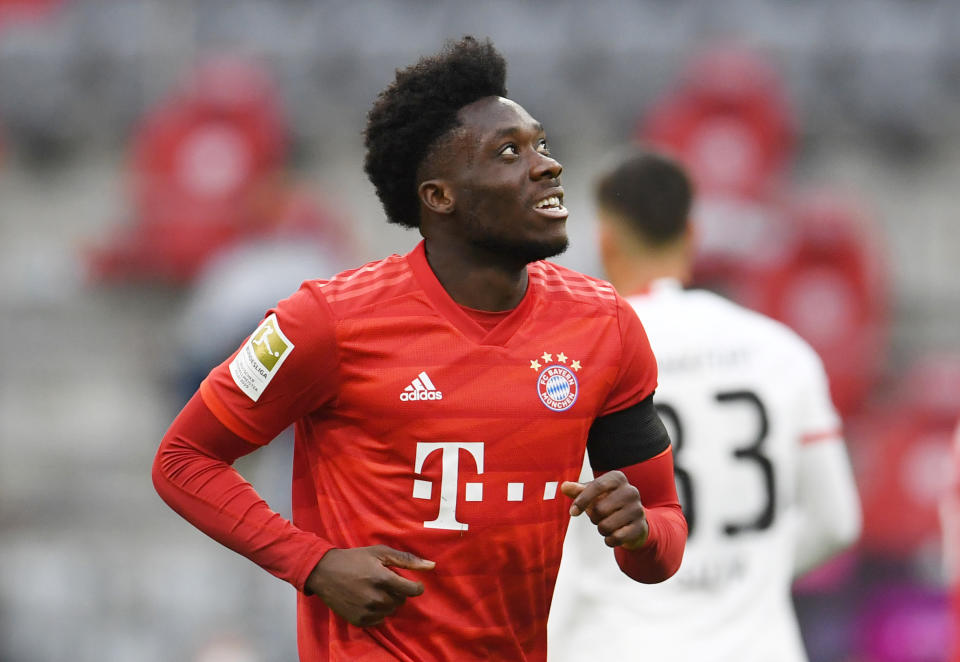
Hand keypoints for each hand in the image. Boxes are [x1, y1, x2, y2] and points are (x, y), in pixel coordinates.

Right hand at [305, 545, 435, 626]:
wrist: (325, 573)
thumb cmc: (354, 559)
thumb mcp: (380, 552)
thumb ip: (407, 559)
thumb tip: (432, 566)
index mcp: (382, 579)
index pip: (411, 591)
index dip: (416, 587)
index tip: (414, 585)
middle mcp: (375, 598)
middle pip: (401, 601)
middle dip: (398, 592)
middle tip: (386, 582)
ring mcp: (366, 611)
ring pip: (390, 611)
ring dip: (388, 602)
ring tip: (376, 590)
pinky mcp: (359, 620)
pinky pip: (379, 620)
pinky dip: (378, 611)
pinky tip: (368, 600)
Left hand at [561, 471, 648, 549]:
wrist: (633, 519)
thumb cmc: (608, 502)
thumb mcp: (593, 494)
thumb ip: (578, 490)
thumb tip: (564, 487)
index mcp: (617, 478)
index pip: (597, 486)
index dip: (582, 500)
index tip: (572, 512)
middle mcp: (631, 491)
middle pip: (599, 509)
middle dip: (594, 517)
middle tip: (600, 516)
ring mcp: (638, 509)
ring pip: (606, 526)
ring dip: (601, 529)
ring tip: (608, 524)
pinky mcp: (641, 527)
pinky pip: (616, 538)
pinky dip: (609, 540)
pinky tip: (614, 534)